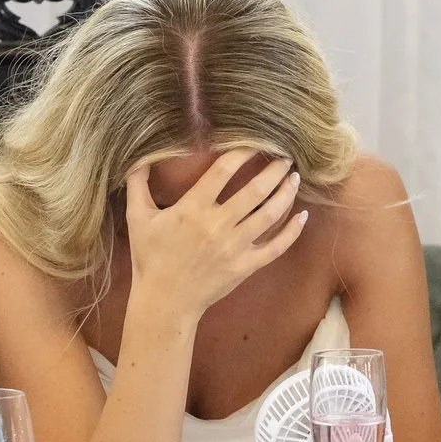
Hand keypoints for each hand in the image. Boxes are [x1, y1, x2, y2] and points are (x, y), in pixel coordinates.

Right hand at [124, 152, 306, 326]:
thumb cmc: (150, 258)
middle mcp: (217, 225)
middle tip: (286, 155)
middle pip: (255, 190)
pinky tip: (303, 216)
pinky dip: (292, 231)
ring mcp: (234, 247)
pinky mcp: (245, 266)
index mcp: (192, 208)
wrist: (164, 301)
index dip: (243, 152)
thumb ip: (138, 183)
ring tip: (295, 178)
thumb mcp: (137, 218)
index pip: (223, 170)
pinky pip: (276, 247)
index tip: (256, 140)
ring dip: (286, 193)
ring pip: (270, 214)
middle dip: (274, 169)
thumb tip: (137, 156)